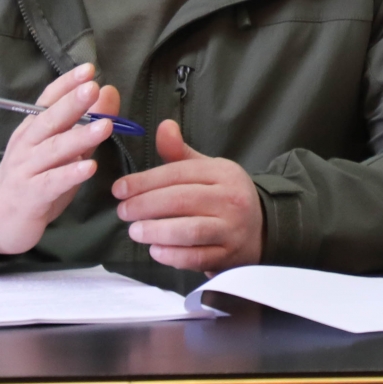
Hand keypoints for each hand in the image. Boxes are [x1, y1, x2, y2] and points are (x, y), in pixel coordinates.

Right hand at [0, 64, 118, 255]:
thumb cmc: (36, 179)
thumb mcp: (63, 149)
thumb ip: (86, 122)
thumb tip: (109, 91)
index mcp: (33, 129)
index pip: (47, 100)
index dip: (66, 84)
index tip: (88, 69)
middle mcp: (26, 145)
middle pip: (49, 120)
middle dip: (72, 103)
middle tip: (93, 88)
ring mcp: (26, 169)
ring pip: (53, 150)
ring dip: (79, 138)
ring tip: (104, 127)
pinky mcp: (30, 196)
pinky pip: (51, 183)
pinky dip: (70, 174)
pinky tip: (90, 168)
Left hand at [113, 118, 263, 270]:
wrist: (262, 229)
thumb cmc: (224, 196)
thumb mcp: (208, 169)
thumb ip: (180, 153)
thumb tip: (163, 126)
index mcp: (223, 173)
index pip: (179, 173)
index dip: (145, 181)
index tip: (119, 189)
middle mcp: (230, 199)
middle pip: (182, 200)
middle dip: (146, 205)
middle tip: (123, 211)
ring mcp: (231, 229)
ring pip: (190, 230)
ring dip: (157, 231)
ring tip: (134, 231)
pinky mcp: (228, 256)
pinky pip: (197, 257)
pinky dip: (173, 255)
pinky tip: (155, 250)